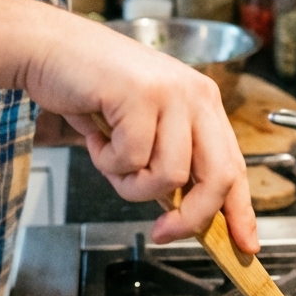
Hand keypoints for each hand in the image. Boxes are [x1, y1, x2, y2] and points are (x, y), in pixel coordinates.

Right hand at [24, 12, 258, 252]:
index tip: (246, 246)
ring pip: (170, 176)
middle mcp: (196, 95)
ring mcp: (171, 93)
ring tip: (110, 158)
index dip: (241, 211)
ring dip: (131, 184)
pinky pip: (132, 159)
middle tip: (163, 234)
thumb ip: (168, 162)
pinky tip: (95, 136)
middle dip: (190, 218)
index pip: (235, 166)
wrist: (50, 49)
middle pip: (217, 177)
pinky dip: (106, 161)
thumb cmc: (91, 90)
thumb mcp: (143, 128)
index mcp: (203, 103)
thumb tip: (185, 215)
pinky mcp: (141, 95)